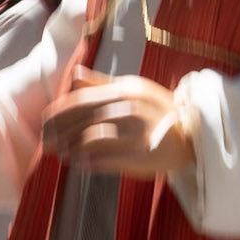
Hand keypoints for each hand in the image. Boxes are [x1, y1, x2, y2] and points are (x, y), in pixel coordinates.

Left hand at [41, 68, 195, 177]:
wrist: (194, 134)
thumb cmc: (161, 110)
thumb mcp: (134, 89)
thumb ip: (103, 83)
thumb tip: (75, 74)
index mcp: (124, 90)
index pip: (81, 99)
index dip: (59, 112)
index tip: (46, 123)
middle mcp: (128, 108)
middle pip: (82, 119)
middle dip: (60, 132)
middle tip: (46, 143)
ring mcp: (135, 131)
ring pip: (91, 139)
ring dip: (72, 148)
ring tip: (62, 155)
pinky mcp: (141, 155)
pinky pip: (107, 159)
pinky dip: (89, 163)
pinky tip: (78, 166)